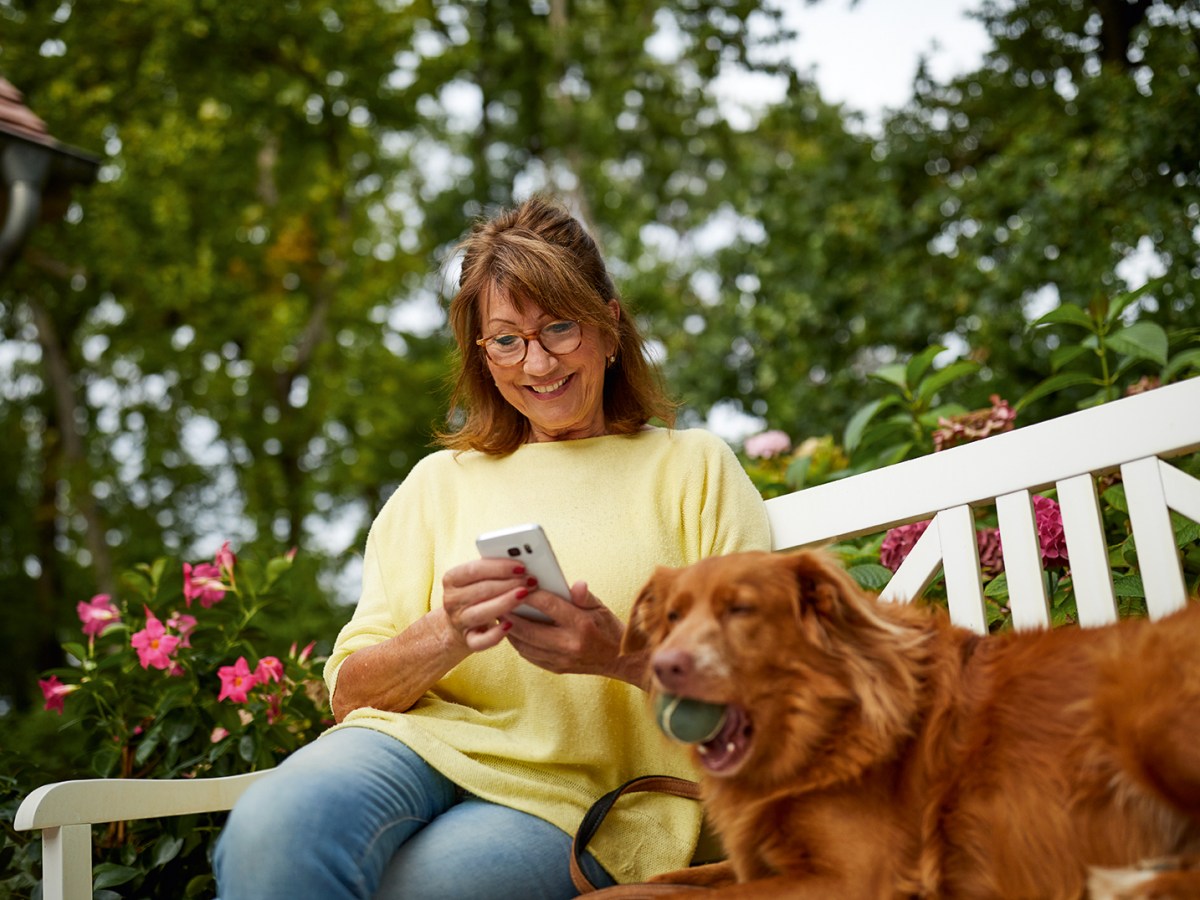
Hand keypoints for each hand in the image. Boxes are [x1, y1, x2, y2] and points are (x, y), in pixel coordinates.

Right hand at [440, 558, 537, 652]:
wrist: (461, 621)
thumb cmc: (477, 592)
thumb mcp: (479, 577)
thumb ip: (495, 568)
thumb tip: (523, 563)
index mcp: (452, 579)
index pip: (474, 570)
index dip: (499, 567)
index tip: (521, 566)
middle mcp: (451, 600)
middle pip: (482, 590)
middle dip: (509, 584)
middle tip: (530, 581)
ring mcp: (458, 621)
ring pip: (481, 613)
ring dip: (505, 603)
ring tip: (524, 595)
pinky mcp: (468, 640)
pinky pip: (480, 641)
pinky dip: (495, 635)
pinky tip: (510, 625)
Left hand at [503, 581, 645, 684]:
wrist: (620, 660)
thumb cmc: (608, 628)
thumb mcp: (600, 606)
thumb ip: (584, 595)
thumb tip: (575, 584)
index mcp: (582, 625)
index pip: (549, 606)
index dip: (531, 593)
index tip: (519, 583)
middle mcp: (569, 644)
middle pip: (528, 628)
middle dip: (510, 613)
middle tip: (499, 600)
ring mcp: (561, 660)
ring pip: (524, 644)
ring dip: (510, 628)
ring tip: (502, 613)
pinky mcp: (555, 668)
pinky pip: (528, 655)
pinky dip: (518, 641)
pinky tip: (513, 630)